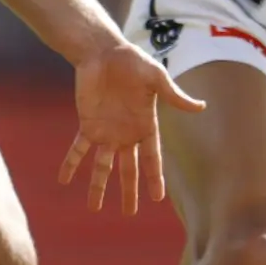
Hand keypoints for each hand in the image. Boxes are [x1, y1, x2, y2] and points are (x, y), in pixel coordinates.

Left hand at [58, 39, 205, 213]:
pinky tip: (64, 179)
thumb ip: (174, 96)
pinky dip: (71, 164)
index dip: (154, 178)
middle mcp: (126, 134)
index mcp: (146, 126)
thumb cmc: (134, 62)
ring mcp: (106, 131)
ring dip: (98, 186)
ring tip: (94, 208)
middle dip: (128, 191)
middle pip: (128, 169)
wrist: (105, 51)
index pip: (152, 158)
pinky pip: (77, 149)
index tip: (158, 198)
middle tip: (130, 213)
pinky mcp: (87, 124)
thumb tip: (201, 107)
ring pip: (102, 166)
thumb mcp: (157, 78)